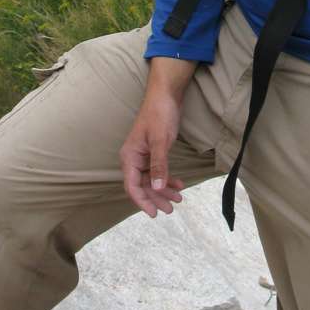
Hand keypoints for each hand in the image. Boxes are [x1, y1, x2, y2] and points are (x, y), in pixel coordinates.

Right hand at [120, 90, 184, 216]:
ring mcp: (143, 156)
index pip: (132, 186)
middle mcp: (134, 158)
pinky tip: (179, 184)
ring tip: (179, 199)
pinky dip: (168, 179)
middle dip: (156, 198)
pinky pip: (158, 171)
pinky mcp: (153, 152)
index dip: (142, 202)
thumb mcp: (161, 140)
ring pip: (151, 180)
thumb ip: (159, 165)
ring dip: (164, 190)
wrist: (166, 94)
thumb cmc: (160, 114)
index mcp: (130, 157)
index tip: (154, 214)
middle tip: (171, 209)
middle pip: (142, 186)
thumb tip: (158, 188)